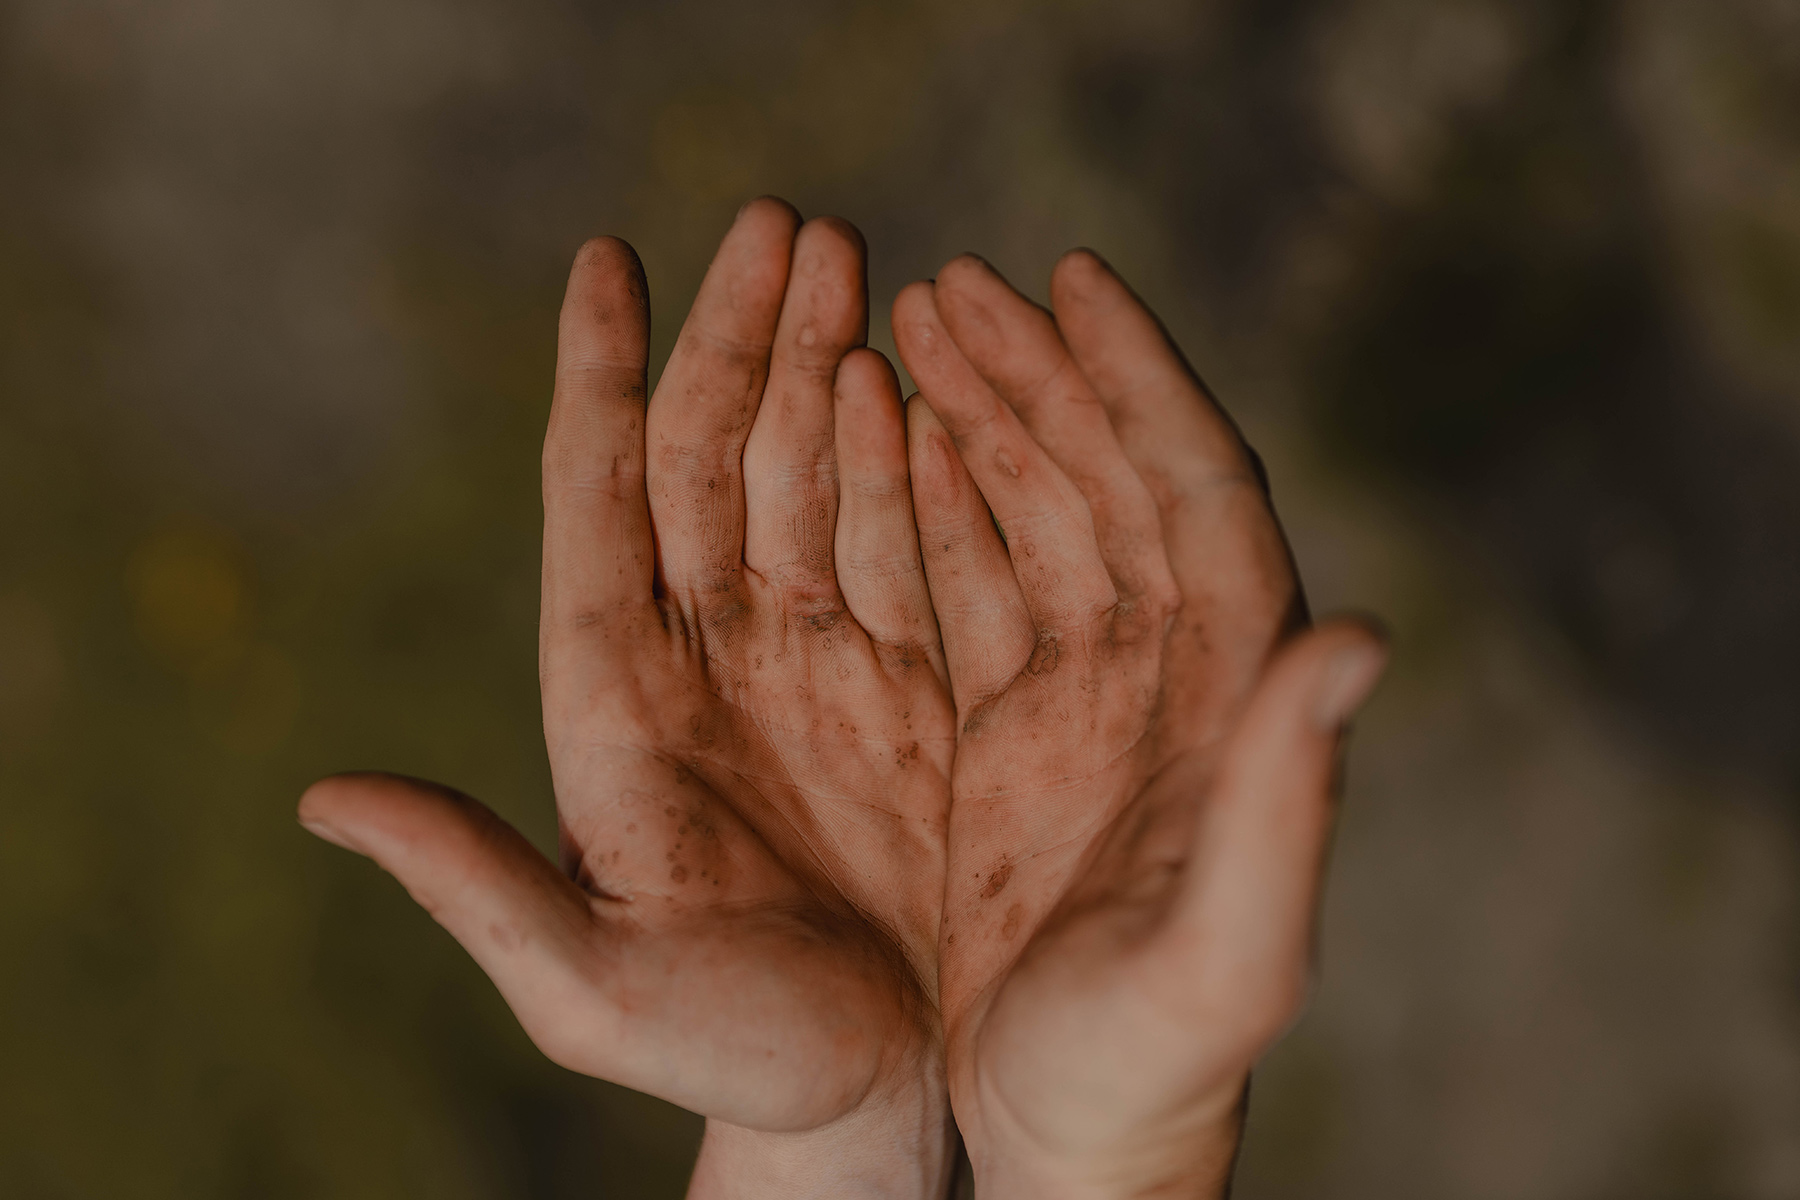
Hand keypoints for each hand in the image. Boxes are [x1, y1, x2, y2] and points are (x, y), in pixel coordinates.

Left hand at [300, 200, 958, 1198]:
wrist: (868, 1097)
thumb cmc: (720, 1055)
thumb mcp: (586, 986)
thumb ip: (474, 888)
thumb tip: (326, 799)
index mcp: (614, 700)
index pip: (598, 504)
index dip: (599, 380)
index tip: (606, 258)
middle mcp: (710, 654)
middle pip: (712, 457)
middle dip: (744, 336)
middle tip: (788, 222)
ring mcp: (814, 657)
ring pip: (809, 474)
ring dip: (828, 363)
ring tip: (856, 262)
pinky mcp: (911, 680)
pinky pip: (906, 540)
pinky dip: (912, 454)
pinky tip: (920, 377)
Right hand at [894, 252, 1385, 1198]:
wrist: (1066, 1141)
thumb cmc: (1144, 1071)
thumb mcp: (1222, 956)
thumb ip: (1286, 804)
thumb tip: (1364, 638)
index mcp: (1230, 701)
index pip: (1200, 497)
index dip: (1141, 382)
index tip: (1074, 279)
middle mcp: (1169, 678)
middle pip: (1110, 481)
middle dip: (1039, 374)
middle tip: (953, 283)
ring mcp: (1087, 697)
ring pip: (1036, 516)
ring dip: (980, 418)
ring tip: (908, 327)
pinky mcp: (1012, 730)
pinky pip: (972, 586)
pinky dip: (930, 506)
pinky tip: (885, 442)